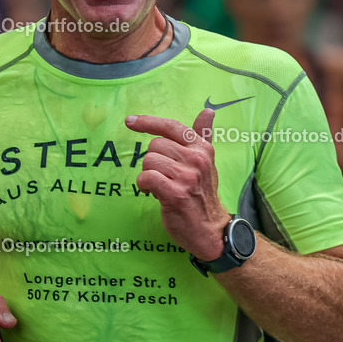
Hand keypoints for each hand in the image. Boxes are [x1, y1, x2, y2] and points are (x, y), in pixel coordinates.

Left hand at [126, 108, 229, 260]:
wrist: (212, 230)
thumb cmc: (203, 195)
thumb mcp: (207, 162)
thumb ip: (203, 136)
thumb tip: (208, 111)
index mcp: (202, 149)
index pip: (172, 126)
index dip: (149, 122)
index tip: (130, 121)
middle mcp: (196, 159)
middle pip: (155, 145)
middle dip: (152, 162)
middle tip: (163, 176)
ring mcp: (187, 177)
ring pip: (149, 161)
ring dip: (148, 175)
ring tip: (160, 186)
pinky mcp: (175, 194)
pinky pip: (146, 178)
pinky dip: (144, 186)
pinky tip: (153, 193)